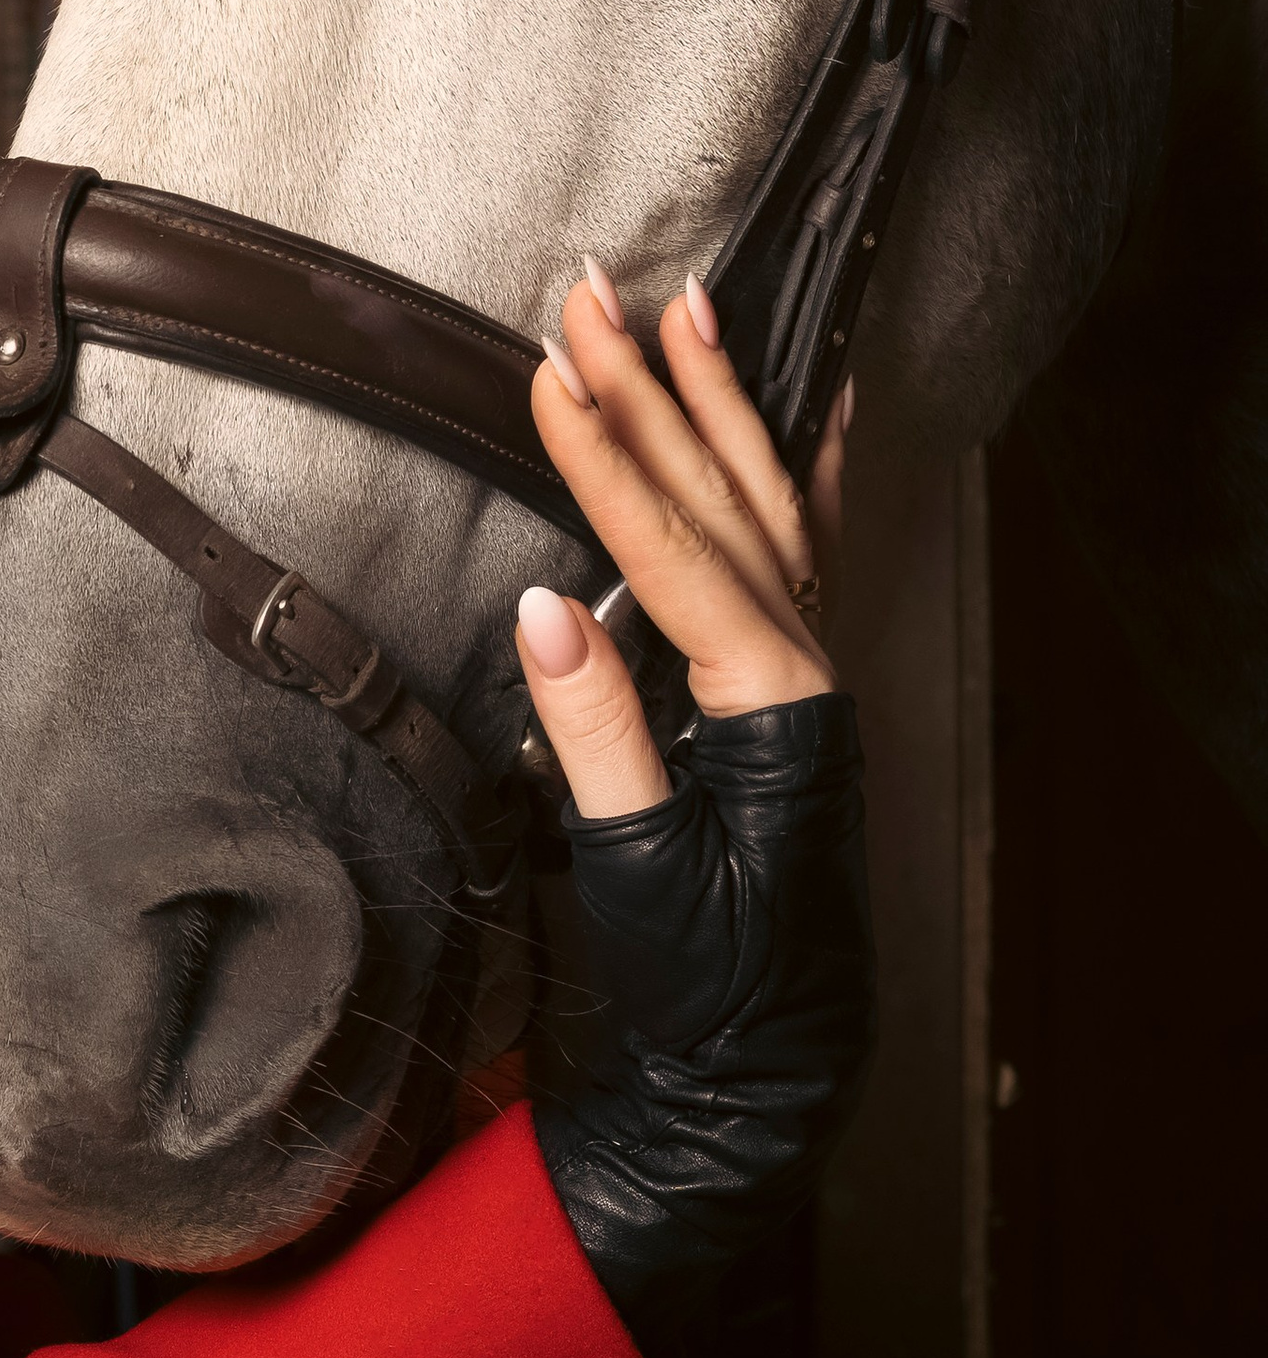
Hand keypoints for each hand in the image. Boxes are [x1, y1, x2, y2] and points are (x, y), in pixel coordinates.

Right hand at [510, 264, 872, 1336]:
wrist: (764, 1064)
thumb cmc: (702, 985)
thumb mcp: (638, 875)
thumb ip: (599, 735)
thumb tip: (548, 609)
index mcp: (771, 707)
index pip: (677, 553)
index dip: (609, 461)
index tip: (550, 375)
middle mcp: (806, 667)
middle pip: (725, 497)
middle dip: (653, 388)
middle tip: (589, 293)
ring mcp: (809, 668)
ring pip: (770, 500)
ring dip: (719, 399)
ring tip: (682, 305)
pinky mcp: (794, 685)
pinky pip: (808, 544)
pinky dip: (803, 464)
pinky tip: (805, 402)